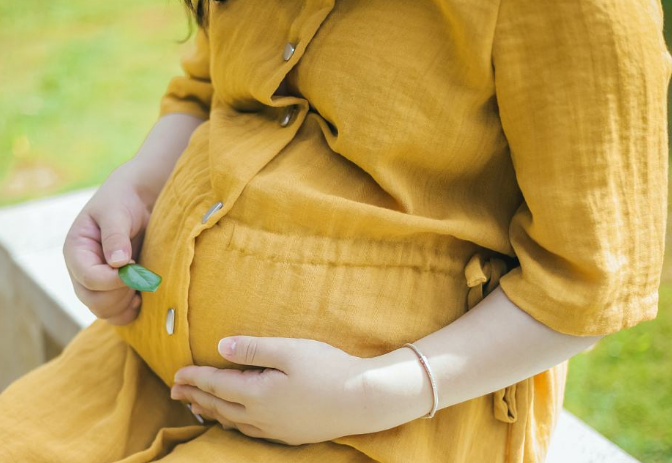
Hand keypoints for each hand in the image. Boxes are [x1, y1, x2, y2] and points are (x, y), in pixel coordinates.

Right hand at [62, 160, 151, 324]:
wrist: (136, 202)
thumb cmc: (122, 202)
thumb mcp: (116, 212)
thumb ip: (115, 236)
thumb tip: (117, 263)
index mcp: (76, 251)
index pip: (89, 278)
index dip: (115, 279)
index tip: (136, 264)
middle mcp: (82, 271)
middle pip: (94, 301)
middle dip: (121, 292)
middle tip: (141, 272)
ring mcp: (96, 284)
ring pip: (104, 311)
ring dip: (126, 303)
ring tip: (143, 283)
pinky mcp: (112, 290)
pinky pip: (116, 314)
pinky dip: (130, 312)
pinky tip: (142, 298)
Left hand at [171, 336, 395, 445]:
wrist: (362, 400)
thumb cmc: (328, 369)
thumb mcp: (289, 350)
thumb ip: (253, 348)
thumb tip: (220, 346)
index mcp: (257, 393)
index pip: (217, 384)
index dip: (195, 378)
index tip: (177, 373)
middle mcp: (261, 416)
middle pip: (219, 406)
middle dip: (195, 397)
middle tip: (175, 392)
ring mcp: (274, 429)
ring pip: (232, 422)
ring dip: (211, 412)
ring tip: (197, 406)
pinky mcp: (288, 434)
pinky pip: (249, 430)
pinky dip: (232, 422)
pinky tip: (235, 420)